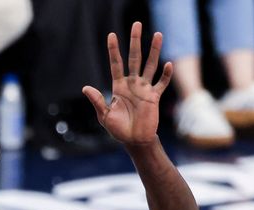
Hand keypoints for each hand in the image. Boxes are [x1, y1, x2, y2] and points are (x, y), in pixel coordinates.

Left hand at [83, 21, 171, 146]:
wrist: (135, 141)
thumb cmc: (119, 130)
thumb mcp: (105, 116)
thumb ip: (97, 101)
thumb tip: (85, 88)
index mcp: (118, 87)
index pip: (116, 64)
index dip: (114, 50)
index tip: (111, 35)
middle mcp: (132, 84)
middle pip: (134, 58)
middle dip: (135, 41)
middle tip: (137, 24)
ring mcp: (144, 89)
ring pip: (150, 65)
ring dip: (154, 51)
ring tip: (158, 35)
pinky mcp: (154, 97)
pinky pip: (161, 84)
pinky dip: (165, 75)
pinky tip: (168, 64)